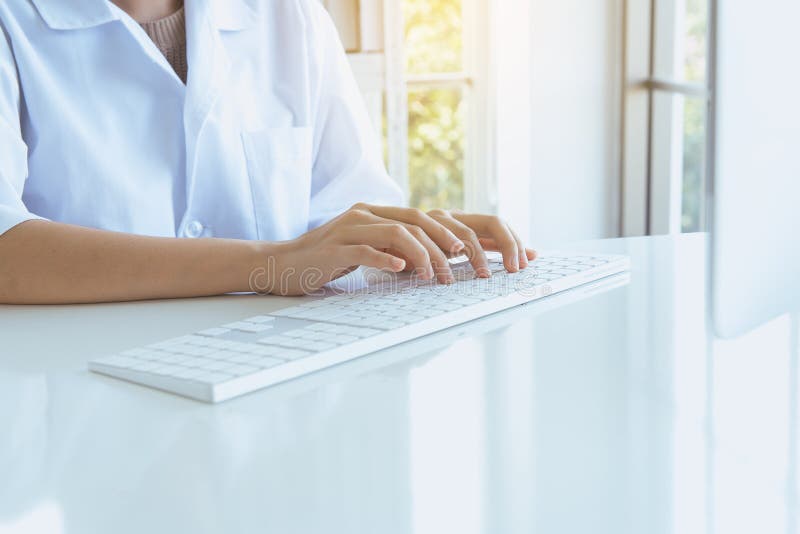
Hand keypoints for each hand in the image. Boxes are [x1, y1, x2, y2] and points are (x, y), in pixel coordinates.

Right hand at [255, 203, 535, 295]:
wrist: (281, 264)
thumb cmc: (330, 263)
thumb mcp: (373, 254)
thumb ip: (403, 253)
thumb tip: (443, 265)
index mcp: (385, 213)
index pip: (436, 216)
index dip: (471, 232)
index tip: (496, 254)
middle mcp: (372, 212)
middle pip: (425, 220)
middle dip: (457, 245)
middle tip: (480, 271)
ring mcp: (353, 226)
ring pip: (401, 231)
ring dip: (427, 256)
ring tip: (442, 279)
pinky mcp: (336, 245)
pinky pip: (368, 249)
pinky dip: (389, 260)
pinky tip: (405, 274)